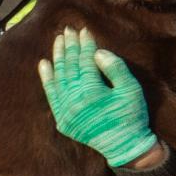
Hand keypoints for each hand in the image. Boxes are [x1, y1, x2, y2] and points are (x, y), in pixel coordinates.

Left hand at [38, 28, 158, 167]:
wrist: (124, 146)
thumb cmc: (131, 116)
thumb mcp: (131, 90)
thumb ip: (115, 69)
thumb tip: (97, 52)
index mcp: (92, 93)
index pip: (85, 62)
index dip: (85, 45)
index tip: (84, 31)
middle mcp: (74, 102)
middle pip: (70, 67)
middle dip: (69, 47)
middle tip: (68, 30)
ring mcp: (65, 111)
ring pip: (58, 78)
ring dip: (58, 57)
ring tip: (58, 40)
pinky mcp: (62, 119)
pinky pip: (51, 95)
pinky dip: (47, 78)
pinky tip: (44, 63)